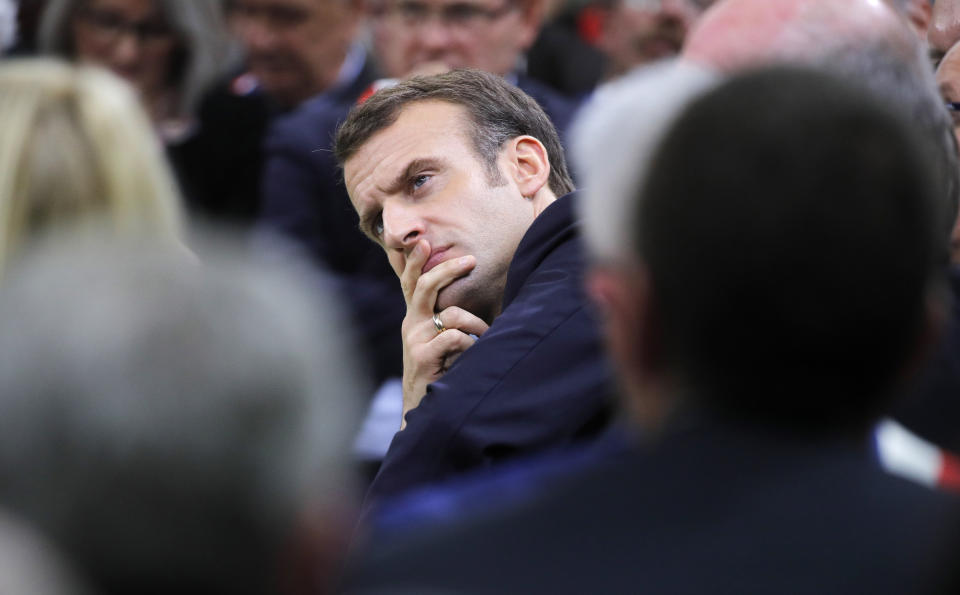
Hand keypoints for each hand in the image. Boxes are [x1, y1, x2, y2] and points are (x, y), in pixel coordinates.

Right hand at [399, 239, 488, 427]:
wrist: (423, 410)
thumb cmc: (440, 372)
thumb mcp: (440, 341)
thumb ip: (448, 320)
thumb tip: (474, 300)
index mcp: (414, 318)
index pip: (410, 282)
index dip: (414, 261)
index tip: (424, 241)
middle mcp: (411, 325)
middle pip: (424, 285)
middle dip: (447, 269)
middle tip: (470, 260)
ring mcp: (415, 340)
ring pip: (451, 314)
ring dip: (476, 324)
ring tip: (485, 336)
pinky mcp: (424, 357)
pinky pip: (456, 338)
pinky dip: (472, 344)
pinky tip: (474, 355)